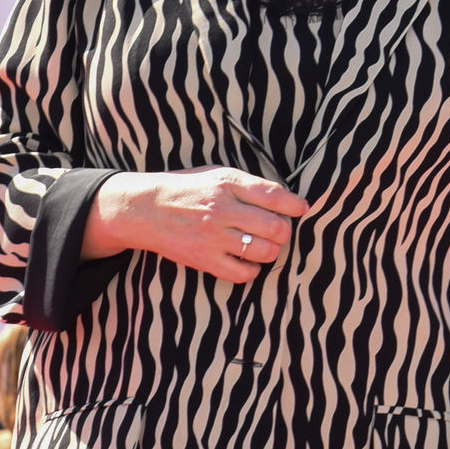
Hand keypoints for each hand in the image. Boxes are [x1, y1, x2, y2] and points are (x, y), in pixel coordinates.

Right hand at [82, 168, 309, 284]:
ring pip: (264, 251)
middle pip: (275, 227)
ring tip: (263, 245)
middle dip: (283, 231)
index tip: (302, 209)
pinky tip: (246, 260)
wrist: (147, 210)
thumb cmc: (188, 190)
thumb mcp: (216, 175)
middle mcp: (221, 209)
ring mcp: (213, 237)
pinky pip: (244, 273)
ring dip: (271, 250)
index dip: (294, 204)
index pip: (273, 195)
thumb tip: (287, 199)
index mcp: (227, 184)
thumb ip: (249, 185)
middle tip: (278, 231)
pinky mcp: (205, 260)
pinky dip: (252, 268)